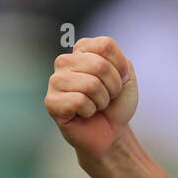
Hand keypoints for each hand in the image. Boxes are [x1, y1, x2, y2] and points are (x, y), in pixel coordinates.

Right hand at [44, 36, 137, 159]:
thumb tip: (99, 63)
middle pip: (100, 65)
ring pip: (91, 84)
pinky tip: (84, 113)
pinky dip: (90, 111)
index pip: (105, 45)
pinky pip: (79, 101)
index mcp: (82, 49)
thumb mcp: (126, 75)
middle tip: (106, 96)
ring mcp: (55, 81)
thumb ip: (118, 59)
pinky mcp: (51, 102)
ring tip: (96, 105)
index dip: (120, 67)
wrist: (111, 131)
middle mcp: (65, 61)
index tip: (117, 80)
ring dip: (102, 100)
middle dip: (113, 87)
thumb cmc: (117, 102)